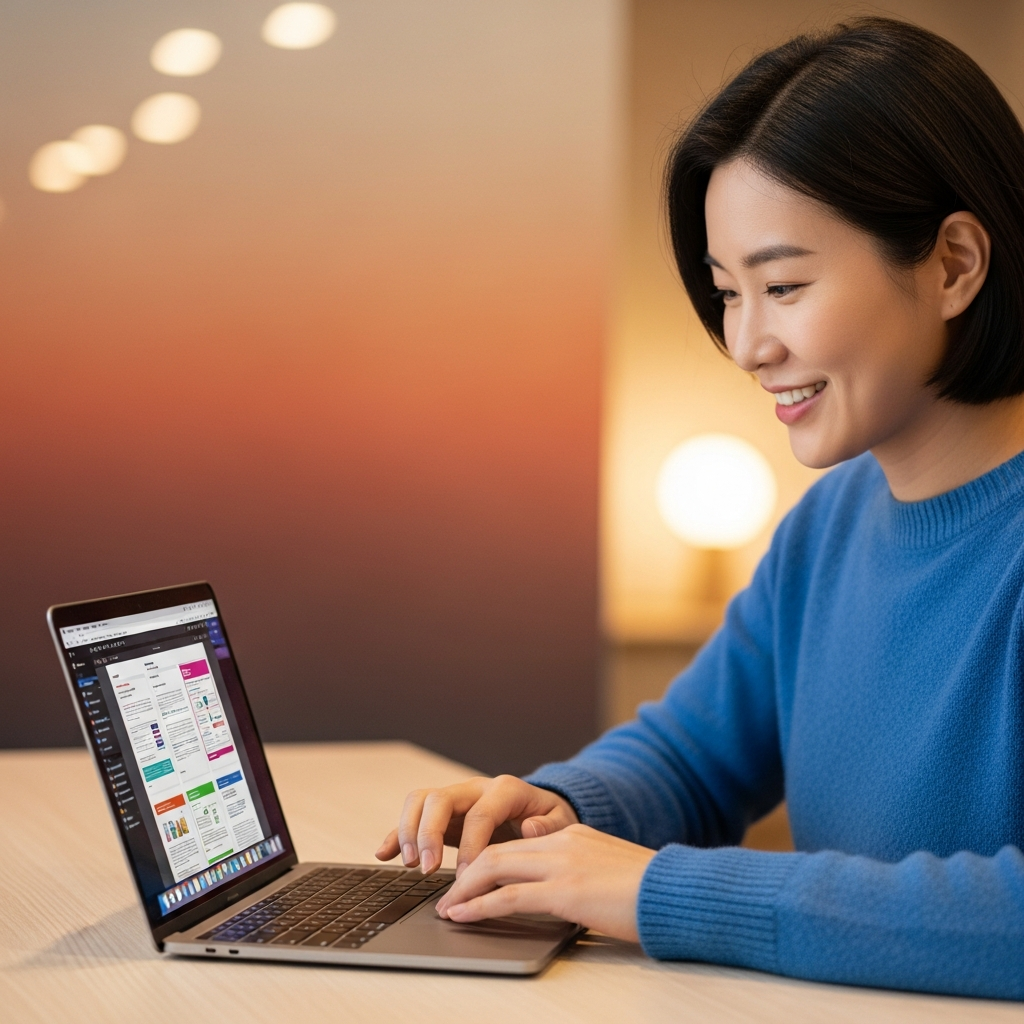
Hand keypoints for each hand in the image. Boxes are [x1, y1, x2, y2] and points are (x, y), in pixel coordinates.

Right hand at [375, 775, 578, 876]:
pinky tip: (383, 853)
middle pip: (440, 798)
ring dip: (409, 831)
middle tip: (428, 869)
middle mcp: (475, 789)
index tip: (467, 877)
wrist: (541, 811)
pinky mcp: (442, 814)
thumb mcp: (561, 822)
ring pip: (420, 801)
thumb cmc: (550, 820)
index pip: (480, 813)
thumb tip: (528, 828)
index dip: (470, 846)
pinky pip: (412, 816)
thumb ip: (549, 826)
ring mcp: (456, 799)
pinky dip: (394, 833)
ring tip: (412, 864)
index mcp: (505, 790)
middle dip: (429, 834)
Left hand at [434, 824, 654, 941]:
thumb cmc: (650, 889)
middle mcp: (561, 842)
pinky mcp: (565, 891)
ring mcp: (561, 864)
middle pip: (497, 850)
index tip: (468, 879)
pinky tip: (463, 917)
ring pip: (494, 867)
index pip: (515, 843)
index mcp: (572, 834)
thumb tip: (561, 890)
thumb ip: (580, 869)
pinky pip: (508, 896)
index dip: (486, 861)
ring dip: (464, 890)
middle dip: (465, 873)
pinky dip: (479, 906)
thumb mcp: (607, 869)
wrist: (678, 891)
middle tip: (447, 894)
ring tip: (447, 908)